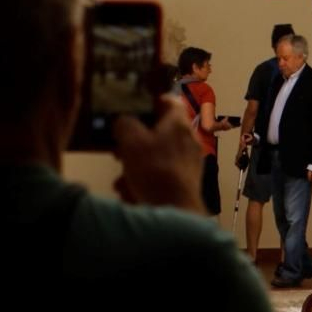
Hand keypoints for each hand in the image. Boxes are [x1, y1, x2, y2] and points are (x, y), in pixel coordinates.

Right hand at [112, 96, 204, 213]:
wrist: (176, 210)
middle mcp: (189, 139)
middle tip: (121, 149)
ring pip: (159, 157)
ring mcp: (190, 162)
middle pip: (161, 132)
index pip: (170, 100)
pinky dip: (148, 181)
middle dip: (138, 141)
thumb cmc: (154, 169)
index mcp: (178, 123)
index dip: (153, 101)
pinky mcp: (187, 183)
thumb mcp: (131, 141)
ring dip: (138, 165)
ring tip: (121, 179)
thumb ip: (124, 125)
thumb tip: (123, 122)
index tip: (136, 109)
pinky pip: (164, 175)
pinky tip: (132, 193)